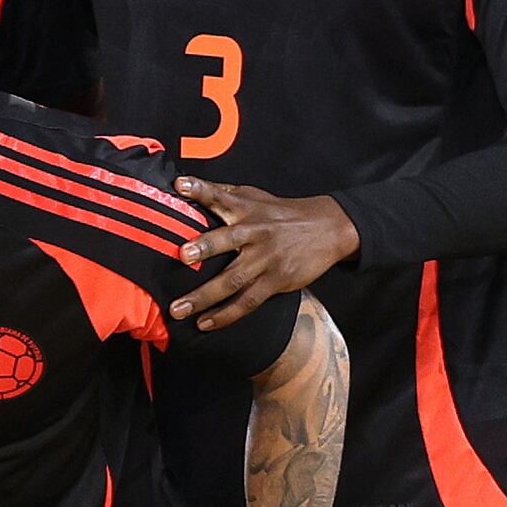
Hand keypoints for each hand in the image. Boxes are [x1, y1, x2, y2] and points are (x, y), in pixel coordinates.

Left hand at [174, 180, 357, 325]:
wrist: (328, 228)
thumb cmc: (281, 213)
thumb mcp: (255, 196)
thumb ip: (221, 193)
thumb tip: (183, 183)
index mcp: (246, 210)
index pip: (221, 196)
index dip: (201, 189)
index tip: (181, 185)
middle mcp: (255, 233)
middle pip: (228, 239)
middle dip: (205, 247)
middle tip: (183, 255)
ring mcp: (266, 259)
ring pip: (232, 280)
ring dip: (204, 296)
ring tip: (178, 309)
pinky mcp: (276, 281)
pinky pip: (248, 301)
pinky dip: (226, 315)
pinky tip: (205, 323)